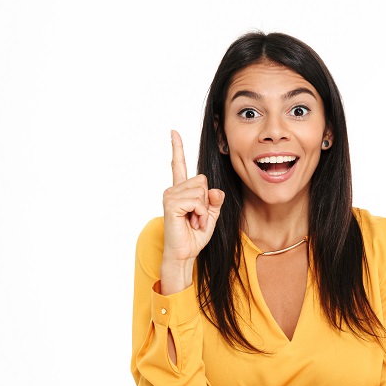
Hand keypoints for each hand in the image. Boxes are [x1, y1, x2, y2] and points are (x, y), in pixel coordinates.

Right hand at [160, 130, 224, 290]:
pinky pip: (197, 201)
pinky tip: (191, 222)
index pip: (179, 165)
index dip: (177, 148)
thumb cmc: (195, 235)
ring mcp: (171, 194)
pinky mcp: (171, 202)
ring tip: (193, 221)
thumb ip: (215, 200)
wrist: (185, 253)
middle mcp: (174, 189)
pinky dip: (199, 213)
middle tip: (197, 218)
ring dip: (203, 210)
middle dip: (207, 201)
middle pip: (202, 180)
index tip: (173, 132)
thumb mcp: (211, 215)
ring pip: (201, 191)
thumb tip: (214, 190)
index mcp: (182, 190)